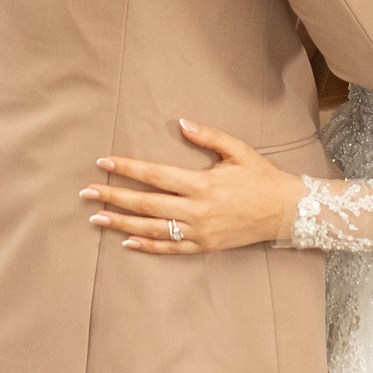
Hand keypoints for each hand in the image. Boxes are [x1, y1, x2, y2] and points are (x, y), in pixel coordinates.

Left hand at [81, 120, 301, 253]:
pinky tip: (127, 242)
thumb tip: (181, 123)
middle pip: (146, 203)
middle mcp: (197, 210)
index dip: (127, 168)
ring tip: (96, 218)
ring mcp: (199, 231)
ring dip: (122, 223)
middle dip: (113, 196)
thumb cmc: (261, 177)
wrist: (286, 212)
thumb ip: (209, 136)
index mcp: (202, 184)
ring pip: (152, 229)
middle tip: (86, 192)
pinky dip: (148, 246)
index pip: (155, 175)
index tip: (103, 163)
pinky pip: (171, 248)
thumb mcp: (239, 150)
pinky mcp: (205, 246)